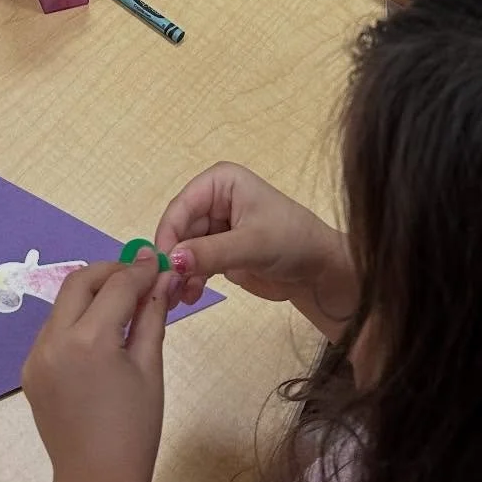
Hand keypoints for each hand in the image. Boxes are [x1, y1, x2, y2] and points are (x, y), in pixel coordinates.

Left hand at [21, 254, 169, 481]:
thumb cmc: (135, 431)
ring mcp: (36, 356)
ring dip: (91, 294)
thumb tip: (164, 280)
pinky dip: (76, 321)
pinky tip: (100, 335)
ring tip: (123, 305)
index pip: (117, 285)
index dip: (142, 270)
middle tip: (139, 277)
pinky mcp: (30, 370)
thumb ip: (152, 317)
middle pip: (79, 281)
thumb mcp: (150, 369)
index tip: (160, 264)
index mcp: (90, 341)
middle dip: (110, 271)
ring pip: (62, 304)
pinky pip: (53, 331)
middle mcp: (54, 340)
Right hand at [155, 162, 351, 314]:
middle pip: (179, 229)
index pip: (182, 206)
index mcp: (221, 183)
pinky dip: (190, 281)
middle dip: (172, 258)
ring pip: (184, 249)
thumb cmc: (292, 242)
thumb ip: (210, 252)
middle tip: (166, 288)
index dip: (168, 234)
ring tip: (177, 298)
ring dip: (179, 273)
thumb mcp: (251, 244)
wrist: (320, 271)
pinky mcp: (219, 252)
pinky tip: (190, 298)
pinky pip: (194, 264)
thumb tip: (173, 261)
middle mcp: (214, 200)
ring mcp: (215, 227)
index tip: (161, 265)